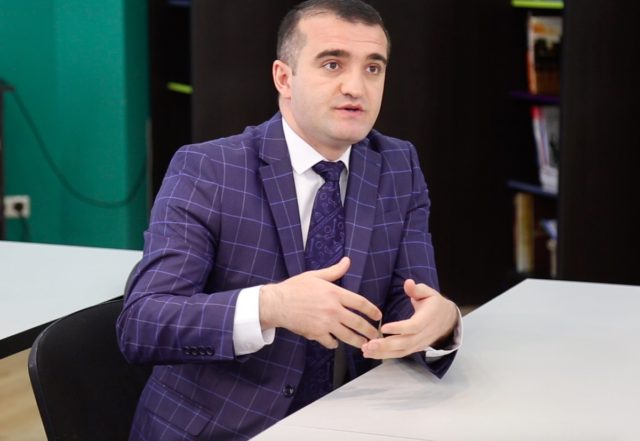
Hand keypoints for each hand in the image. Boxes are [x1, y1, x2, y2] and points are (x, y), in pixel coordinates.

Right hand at [259, 257, 381, 349]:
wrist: (277, 303)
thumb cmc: (295, 288)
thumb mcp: (316, 276)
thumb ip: (334, 271)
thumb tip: (347, 261)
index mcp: (335, 293)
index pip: (360, 303)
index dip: (372, 310)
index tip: (377, 316)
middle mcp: (333, 310)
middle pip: (358, 323)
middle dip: (369, 330)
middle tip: (375, 335)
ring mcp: (325, 324)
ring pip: (348, 336)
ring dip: (358, 341)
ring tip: (364, 344)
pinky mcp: (316, 334)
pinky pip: (331, 342)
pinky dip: (334, 344)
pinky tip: (336, 343)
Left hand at [361, 279, 457, 359]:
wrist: (447, 320)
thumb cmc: (434, 304)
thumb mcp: (428, 293)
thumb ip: (417, 289)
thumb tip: (408, 282)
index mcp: (427, 319)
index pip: (413, 326)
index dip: (399, 328)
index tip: (383, 328)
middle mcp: (424, 334)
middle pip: (405, 343)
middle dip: (386, 345)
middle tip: (369, 345)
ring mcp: (419, 344)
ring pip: (401, 351)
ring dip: (383, 353)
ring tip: (366, 350)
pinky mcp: (414, 348)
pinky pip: (400, 354)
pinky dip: (385, 355)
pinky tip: (371, 353)